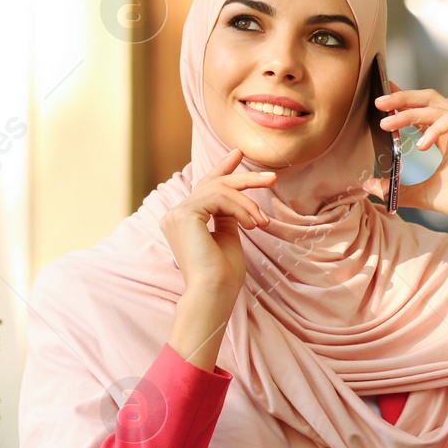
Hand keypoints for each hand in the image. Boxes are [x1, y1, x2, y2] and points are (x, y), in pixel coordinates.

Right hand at [161, 147, 274, 301]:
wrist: (214, 293)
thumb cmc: (223, 275)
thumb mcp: (227, 237)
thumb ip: (227, 217)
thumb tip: (235, 200)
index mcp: (183, 221)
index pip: (203, 188)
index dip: (221, 169)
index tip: (238, 154)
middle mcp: (175, 215)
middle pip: (212, 184)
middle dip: (243, 178)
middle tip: (271, 177)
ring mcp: (177, 214)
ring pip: (219, 189)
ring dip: (248, 203)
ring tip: (262, 222)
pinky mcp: (185, 214)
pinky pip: (219, 197)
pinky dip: (240, 207)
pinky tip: (253, 224)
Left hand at [360, 81, 447, 226]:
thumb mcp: (419, 193)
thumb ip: (396, 187)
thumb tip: (368, 185)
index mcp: (445, 137)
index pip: (421, 111)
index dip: (402, 102)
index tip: (380, 99)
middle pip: (427, 99)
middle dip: (402, 98)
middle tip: (379, 102)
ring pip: (434, 107)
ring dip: (408, 113)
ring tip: (387, 124)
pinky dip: (433, 129)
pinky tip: (421, 145)